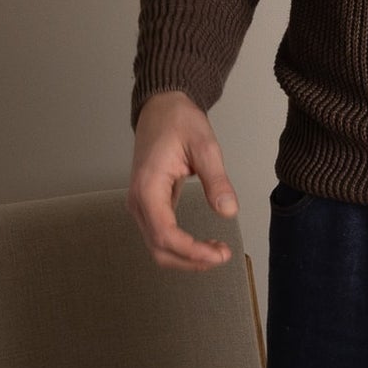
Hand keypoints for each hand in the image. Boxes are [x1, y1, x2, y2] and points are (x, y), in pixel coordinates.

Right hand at [130, 89, 239, 270]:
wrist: (161, 108)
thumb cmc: (178, 121)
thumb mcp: (205, 146)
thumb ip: (216, 180)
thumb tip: (228, 211)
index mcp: (148, 187)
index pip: (165, 234)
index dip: (191, 251)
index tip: (218, 254)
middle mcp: (138, 200)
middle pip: (158, 248)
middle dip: (191, 260)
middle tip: (222, 255)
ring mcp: (141, 204)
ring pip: (157, 246)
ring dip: (186, 257)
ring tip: (216, 252)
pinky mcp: (149, 204)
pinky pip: (160, 235)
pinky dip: (181, 247)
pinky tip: (203, 245)